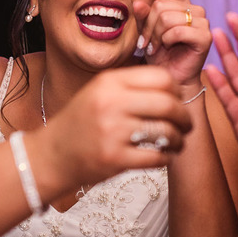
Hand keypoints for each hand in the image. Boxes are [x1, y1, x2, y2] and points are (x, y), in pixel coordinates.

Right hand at [40, 66, 192, 187]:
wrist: (51, 155)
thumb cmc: (81, 123)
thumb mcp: (99, 92)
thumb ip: (130, 87)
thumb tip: (173, 88)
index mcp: (110, 82)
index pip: (160, 78)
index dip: (176, 91)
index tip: (177, 101)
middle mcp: (111, 103)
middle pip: (168, 104)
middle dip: (184, 117)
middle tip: (186, 126)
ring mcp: (112, 132)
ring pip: (166, 131)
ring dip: (179, 140)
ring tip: (177, 143)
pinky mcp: (114, 158)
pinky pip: (156, 157)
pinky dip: (166, 158)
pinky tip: (164, 156)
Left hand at [132, 0, 210, 91]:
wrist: (171, 78)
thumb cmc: (160, 55)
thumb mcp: (147, 32)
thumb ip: (143, 16)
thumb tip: (138, 2)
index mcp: (181, 5)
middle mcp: (194, 9)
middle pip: (161, 6)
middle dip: (148, 26)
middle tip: (146, 42)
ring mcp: (202, 21)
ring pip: (166, 17)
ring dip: (156, 35)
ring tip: (156, 47)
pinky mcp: (205, 36)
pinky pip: (177, 30)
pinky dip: (167, 41)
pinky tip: (169, 48)